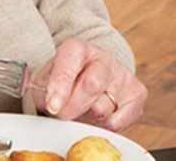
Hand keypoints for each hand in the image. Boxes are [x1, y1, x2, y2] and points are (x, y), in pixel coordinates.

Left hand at [31, 38, 146, 130]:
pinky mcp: (138, 93)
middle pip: (92, 85)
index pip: (69, 64)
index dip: (60, 87)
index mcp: (78, 49)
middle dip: (73, 107)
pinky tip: (97, 116)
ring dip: (87, 118)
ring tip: (82, 111)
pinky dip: (103, 126)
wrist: (93, 76)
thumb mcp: (46, 79)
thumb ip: (37, 87)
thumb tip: (38, 93)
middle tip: (63, 114)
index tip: (53, 106)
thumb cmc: (67, 81)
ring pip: (104, 108)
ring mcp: (123, 75)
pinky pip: (118, 122)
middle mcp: (104, 58)